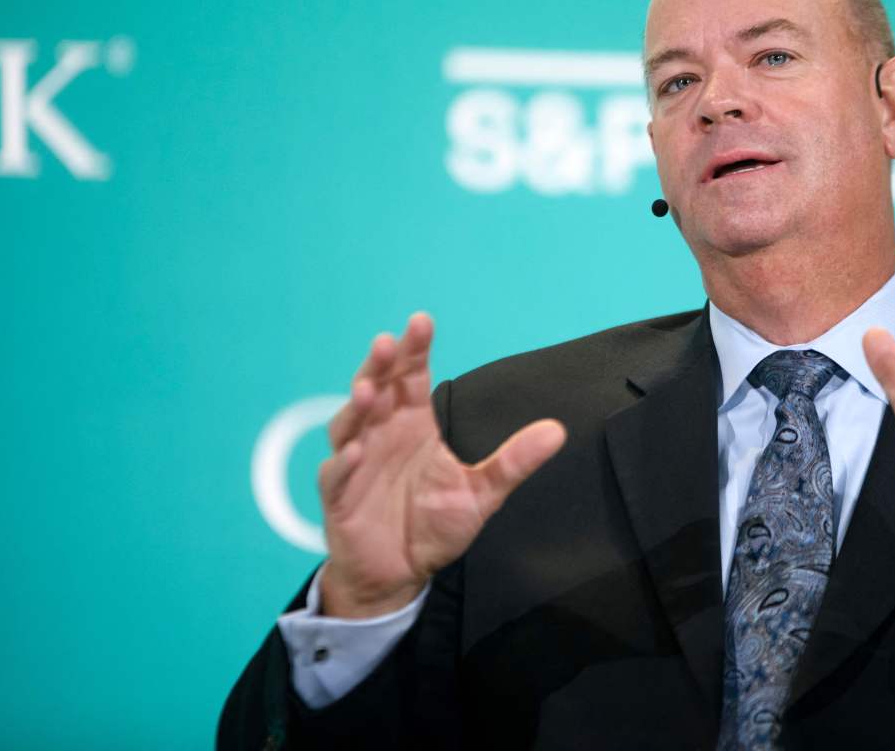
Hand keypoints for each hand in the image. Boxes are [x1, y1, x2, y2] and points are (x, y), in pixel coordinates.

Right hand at [319, 312, 565, 617]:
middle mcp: (381, 434)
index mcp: (412, 424)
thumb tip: (558, 430)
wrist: (400, 572)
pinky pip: (336, 476)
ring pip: (349, 425)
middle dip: (380, 365)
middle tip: (388, 342)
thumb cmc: (435, 524)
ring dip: (357, 406)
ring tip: (369, 390)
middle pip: (376, 389)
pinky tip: (354, 451)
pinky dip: (343, 463)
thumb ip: (514, 461)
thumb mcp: (482, 492)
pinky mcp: (339, 498)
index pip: (411, 377)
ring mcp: (355, 463)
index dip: (415, 349)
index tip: (422, 321)